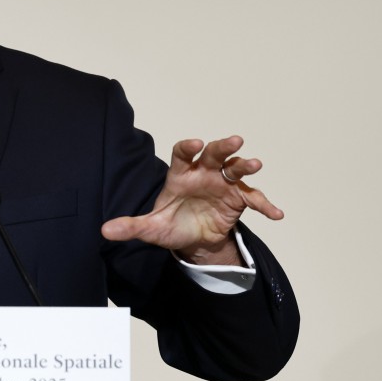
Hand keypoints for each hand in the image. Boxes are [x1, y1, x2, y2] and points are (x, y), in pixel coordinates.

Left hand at [101, 136, 282, 265]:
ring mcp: (223, 184)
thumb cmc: (171, 225)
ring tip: (255, 164)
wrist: (192, 240)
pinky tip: (276, 214)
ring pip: (236, 169)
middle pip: (215, 154)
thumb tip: (105, 231)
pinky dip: (265, 204)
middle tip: (235, 141)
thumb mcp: (151, 228)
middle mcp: (204, 173)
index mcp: (181, 174)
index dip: (188, 147)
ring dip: (245, 165)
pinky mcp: (238, 199)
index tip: (195, 144)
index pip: (183, 154)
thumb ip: (131, 226)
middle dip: (223, 146)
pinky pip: (254, 199)